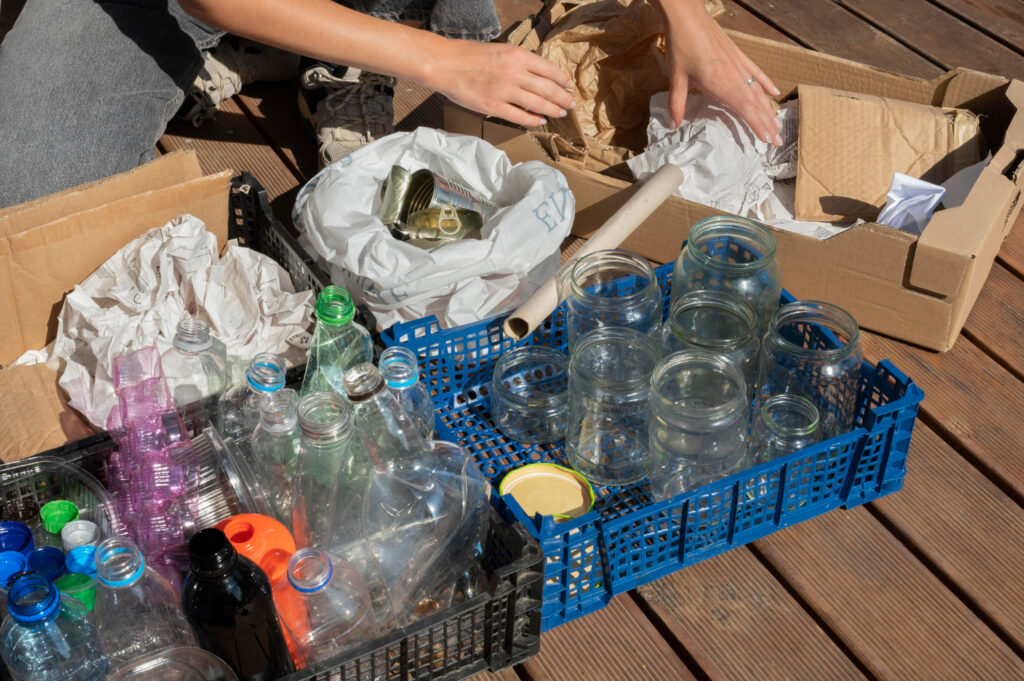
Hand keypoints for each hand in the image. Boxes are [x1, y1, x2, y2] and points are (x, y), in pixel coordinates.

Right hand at [422, 40, 575, 127]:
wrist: (445, 64)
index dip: (561, 80)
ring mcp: (505, 91)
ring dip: (553, 110)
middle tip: (571, 104)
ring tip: (560, 113)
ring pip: (538, 104)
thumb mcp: (500, 50)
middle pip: (548, 89)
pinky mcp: (494, 107)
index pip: (549, 69)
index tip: (567, 86)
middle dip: (563, 98)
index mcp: (517, 55)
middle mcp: (515, 73)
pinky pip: (520, 117)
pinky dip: (534, 120)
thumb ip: (519, 61)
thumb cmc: (470, 55)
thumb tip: (537, 75)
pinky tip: (541, 121)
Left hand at [656, 0, 781, 144]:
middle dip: (767, 122)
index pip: (745, 110)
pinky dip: (766, 83)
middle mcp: (735, 76)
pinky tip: (774, 92)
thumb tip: (673, 126)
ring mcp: (739, 65)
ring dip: (768, 108)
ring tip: (776, 123)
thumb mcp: (676, 78)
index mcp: (721, 84)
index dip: (757, 126)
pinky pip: (756, 72)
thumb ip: (676, 104)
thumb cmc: (681, 47)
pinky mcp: (738, 55)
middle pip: (755, 103)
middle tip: (777, 141)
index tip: (768, 140)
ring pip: (758, 90)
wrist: (688, 18)